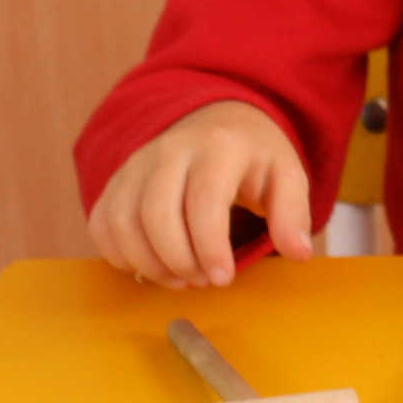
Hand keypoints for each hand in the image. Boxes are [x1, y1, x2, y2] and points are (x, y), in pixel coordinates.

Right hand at [88, 100, 314, 287]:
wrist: (217, 121)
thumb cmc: (254, 156)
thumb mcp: (287, 176)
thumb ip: (293, 214)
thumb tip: (299, 254)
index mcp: (219, 146)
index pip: (204, 201)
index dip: (209, 247)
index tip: (222, 278)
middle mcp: (170, 150)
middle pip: (156, 213)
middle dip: (177, 259)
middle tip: (202, 281)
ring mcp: (136, 164)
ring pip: (123, 221)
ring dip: (147, 262)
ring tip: (180, 280)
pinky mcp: (115, 181)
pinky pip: (102, 223)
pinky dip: (119, 254)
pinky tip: (149, 268)